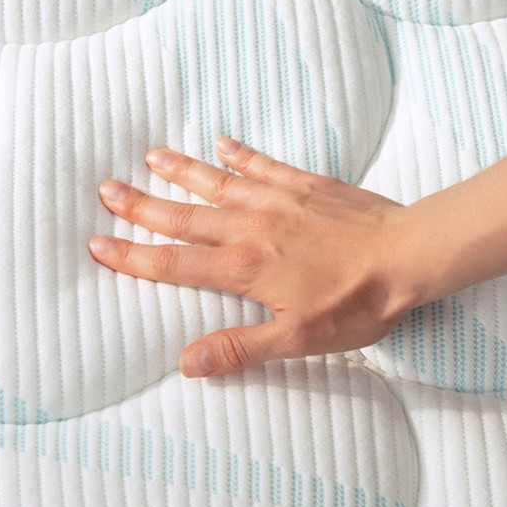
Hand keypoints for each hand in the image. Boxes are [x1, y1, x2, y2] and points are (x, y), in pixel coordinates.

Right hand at [89, 137, 414, 377]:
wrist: (409, 255)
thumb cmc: (358, 302)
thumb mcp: (298, 339)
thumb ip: (240, 348)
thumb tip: (186, 363)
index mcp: (243, 268)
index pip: (173, 264)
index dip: (132, 257)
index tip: (97, 244)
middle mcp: (251, 227)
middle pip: (184, 216)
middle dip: (141, 205)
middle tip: (106, 189)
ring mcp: (278, 200)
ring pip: (217, 182)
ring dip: (181, 171)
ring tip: (149, 157)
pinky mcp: (307, 185)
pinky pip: (263, 164)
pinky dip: (241, 154)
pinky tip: (222, 143)